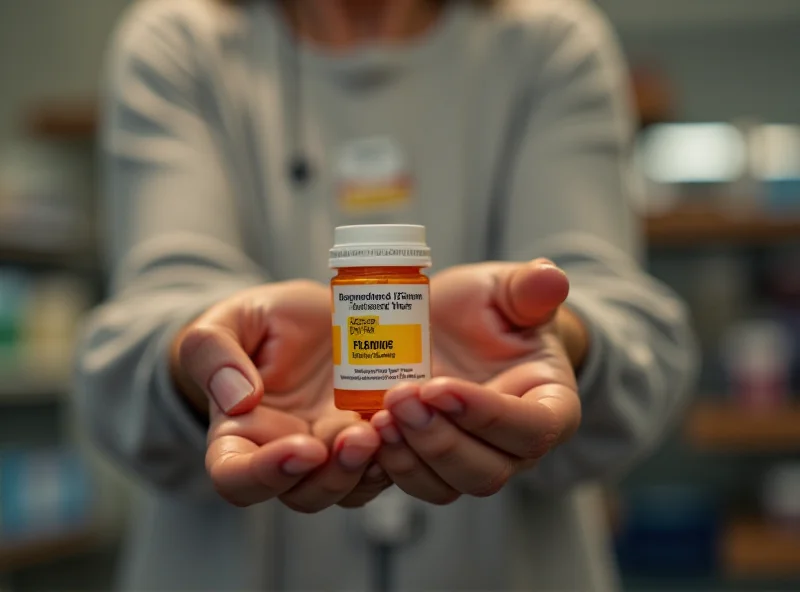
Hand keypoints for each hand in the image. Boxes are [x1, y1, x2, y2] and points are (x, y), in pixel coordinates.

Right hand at [172, 280, 388, 510]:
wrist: (314, 313)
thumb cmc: (263, 322)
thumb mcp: (230, 321)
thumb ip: (214, 354)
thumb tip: (239, 400)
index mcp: (240, 434)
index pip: (237, 478)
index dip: (265, 475)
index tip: (302, 449)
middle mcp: (287, 454)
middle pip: (304, 494)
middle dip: (334, 474)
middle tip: (358, 436)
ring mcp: (334, 452)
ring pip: (351, 489)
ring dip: (370, 467)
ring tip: (385, 424)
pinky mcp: (374, 439)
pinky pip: (390, 463)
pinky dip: (402, 449)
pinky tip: (411, 416)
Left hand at [370, 260, 583, 503]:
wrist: (456, 329)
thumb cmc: (489, 310)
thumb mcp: (506, 290)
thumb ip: (529, 288)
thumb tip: (550, 278)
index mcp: (549, 405)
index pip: (533, 428)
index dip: (488, 416)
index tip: (440, 386)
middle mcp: (515, 447)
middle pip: (488, 470)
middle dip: (440, 440)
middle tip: (399, 397)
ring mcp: (472, 461)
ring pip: (449, 485)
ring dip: (410, 457)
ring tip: (378, 417)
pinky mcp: (432, 465)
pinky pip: (416, 481)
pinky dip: (390, 464)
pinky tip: (365, 431)